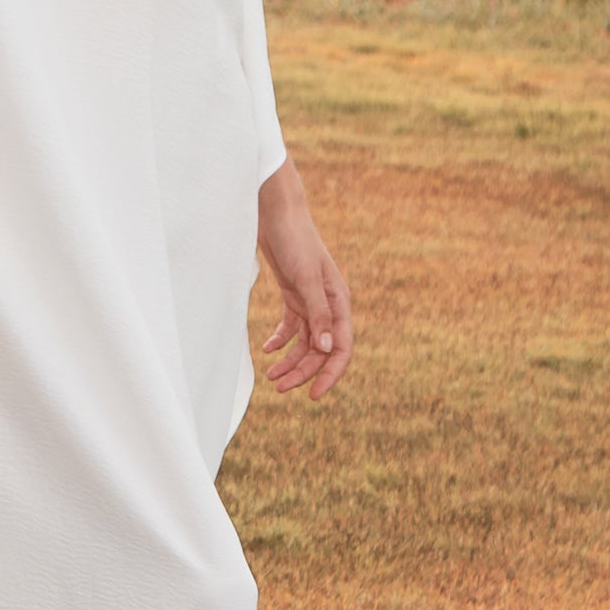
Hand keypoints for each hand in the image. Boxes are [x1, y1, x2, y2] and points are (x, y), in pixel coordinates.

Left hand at [256, 159, 352, 398]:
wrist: (276, 213)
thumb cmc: (295, 241)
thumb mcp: (305, 279)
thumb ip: (318, 313)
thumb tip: (328, 349)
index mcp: (339, 302)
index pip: (342, 348)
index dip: (330, 374)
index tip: (313, 395)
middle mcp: (329, 304)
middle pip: (321, 349)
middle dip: (303, 371)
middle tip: (279, 388)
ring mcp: (311, 300)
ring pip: (305, 341)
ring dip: (290, 360)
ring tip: (271, 376)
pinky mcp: (293, 294)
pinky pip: (292, 326)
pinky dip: (281, 340)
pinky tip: (267, 349)